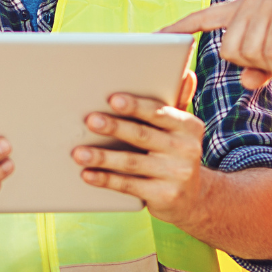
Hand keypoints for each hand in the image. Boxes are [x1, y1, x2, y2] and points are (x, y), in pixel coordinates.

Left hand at [73, 73, 215, 228]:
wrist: (192, 198)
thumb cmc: (174, 153)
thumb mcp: (180, 129)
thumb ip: (176, 102)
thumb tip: (186, 74)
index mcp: (189, 126)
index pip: (159, 113)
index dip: (135, 106)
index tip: (112, 99)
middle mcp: (187, 149)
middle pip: (142, 135)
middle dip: (114, 127)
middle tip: (90, 121)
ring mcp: (177, 175)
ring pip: (131, 162)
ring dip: (102, 156)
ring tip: (78, 152)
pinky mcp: (165, 196)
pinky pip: (129, 185)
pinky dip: (106, 179)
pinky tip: (87, 174)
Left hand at [163, 0, 271, 90]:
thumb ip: (259, 68)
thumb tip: (244, 81)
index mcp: (241, 11)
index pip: (201, 18)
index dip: (178, 29)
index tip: (153, 39)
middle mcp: (248, 4)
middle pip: (228, 50)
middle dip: (250, 65)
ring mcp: (265, 6)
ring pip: (247, 53)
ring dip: (269, 66)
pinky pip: (269, 53)